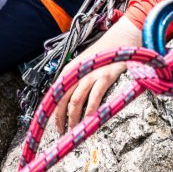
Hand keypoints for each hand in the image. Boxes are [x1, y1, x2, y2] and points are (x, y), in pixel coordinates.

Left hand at [51, 17, 142, 134]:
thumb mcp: (85, 66)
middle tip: (62, 132)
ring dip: (73, 118)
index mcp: (69, 71)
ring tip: (75, 131)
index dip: (51, 111)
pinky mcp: (105, 77)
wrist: (121, 39)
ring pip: (75, 101)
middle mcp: (76, 73)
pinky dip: (91, 111)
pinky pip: (94, 98)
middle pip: (61, 99)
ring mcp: (90, 75)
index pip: (55, 94)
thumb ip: (76, 81)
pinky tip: (90, 121)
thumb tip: (70, 101)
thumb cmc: (103, 55)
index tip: (51, 125)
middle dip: (60, 118)